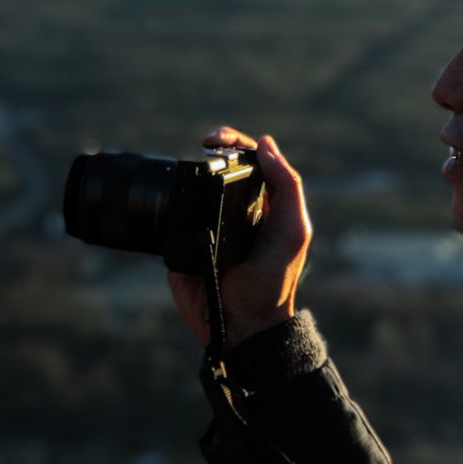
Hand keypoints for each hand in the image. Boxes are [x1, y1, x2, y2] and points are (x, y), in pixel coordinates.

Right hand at [166, 126, 309, 349]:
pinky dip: (168, 201)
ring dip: (188, 170)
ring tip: (192, 162)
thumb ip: (286, 186)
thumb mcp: (294, 230)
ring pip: (191, 189)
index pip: (248, 162)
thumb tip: (266, 144)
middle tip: (205, 143)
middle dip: (213, 148)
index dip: (236, 143)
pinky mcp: (178, 245)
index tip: (218, 139)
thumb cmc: (273, 280)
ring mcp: (202, 226)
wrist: (242, 325)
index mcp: (259, 204)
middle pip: (218, 168)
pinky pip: (169, 217)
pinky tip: (174, 191)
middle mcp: (230, 211)